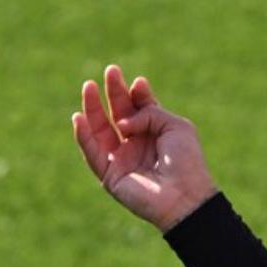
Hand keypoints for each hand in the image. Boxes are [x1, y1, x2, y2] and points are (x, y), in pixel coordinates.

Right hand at [72, 65, 218, 231]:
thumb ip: (149, 112)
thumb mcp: (176, 126)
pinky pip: (92, 152)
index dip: (137, 93)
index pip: (141, 107)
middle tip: (111, 71)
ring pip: (101, 130)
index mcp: (157, 133)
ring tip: (88, 86)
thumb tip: (121, 121)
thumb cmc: (187, 161)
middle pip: (119, 114)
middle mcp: (138, 144)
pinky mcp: (110, 175)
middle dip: (114, 92)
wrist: (185, 195)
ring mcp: (123, 159)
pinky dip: (84, 135)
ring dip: (92, 108)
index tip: (138, 82)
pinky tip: (79, 117)